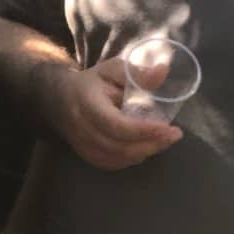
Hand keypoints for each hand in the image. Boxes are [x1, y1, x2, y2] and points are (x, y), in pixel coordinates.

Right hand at [45, 57, 183, 170]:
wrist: (59, 97)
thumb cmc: (91, 82)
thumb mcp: (112, 69)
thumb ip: (136, 73)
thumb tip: (163, 71)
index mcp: (88, 103)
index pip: (115, 124)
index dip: (142, 130)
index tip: (167, 127)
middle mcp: (82, 128)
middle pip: (119, 146)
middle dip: (150, 144)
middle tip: (174, 135)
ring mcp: (82, 144)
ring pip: (117, 158)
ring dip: (144, 152)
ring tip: (164, 141)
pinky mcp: (86, 154)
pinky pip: (112, 163)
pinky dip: (132, 159)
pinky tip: (146, 148)